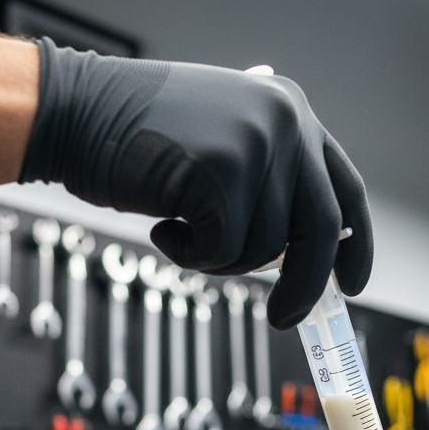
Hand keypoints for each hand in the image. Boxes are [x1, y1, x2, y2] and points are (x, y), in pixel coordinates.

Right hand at [20, 39, 371, 328]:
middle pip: (320, 230)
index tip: (350, 284)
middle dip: (303, 285)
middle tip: (284, 318)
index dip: (353, 244)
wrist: (75, 111)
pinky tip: (165, 227)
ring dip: (223, 260)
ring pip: (266, 247)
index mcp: (292, 112)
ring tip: (183, 229)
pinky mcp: (223, 173)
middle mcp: (285, 120)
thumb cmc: (143, 140)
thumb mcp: (226, 143)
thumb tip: (310, 250)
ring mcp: (257, 144)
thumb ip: (270, 181)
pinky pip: (226, 251)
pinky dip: (193, 257)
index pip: (345, 189)